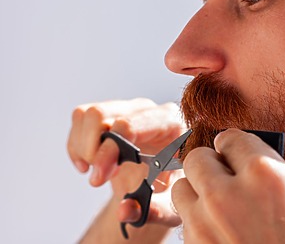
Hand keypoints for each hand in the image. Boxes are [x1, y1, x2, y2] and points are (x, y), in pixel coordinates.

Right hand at [67, 98, 184, 225]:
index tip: (99, 179)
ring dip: (83, 148)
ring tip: (97, 171)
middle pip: (101, 114)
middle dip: (91, 150)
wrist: (164, 182)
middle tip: (99, 178)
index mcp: (170, 124)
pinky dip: (76, 146)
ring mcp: (127, 109)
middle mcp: (147, 110)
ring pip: (87, 115)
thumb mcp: (170, 206)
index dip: (109, 150)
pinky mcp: (110, 113)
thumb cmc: (172, 190)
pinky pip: (80, 118)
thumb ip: (152, 211)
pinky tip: (89, 166)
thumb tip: (124, 210)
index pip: (130, 126)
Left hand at [172, 129, 284, 242]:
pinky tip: (218, 231)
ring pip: (181, 188)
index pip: (230, 138)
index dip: (233, 144)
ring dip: (197, 192)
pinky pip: (184, 222)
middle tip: (222, 175)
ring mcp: (204, 224)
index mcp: (265, 175)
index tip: (232, 150)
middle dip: (210, 164)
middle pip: (196, 158)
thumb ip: (278, 179)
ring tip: (217, 205)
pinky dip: (197, 220)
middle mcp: (228, 194)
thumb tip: (255, 166)